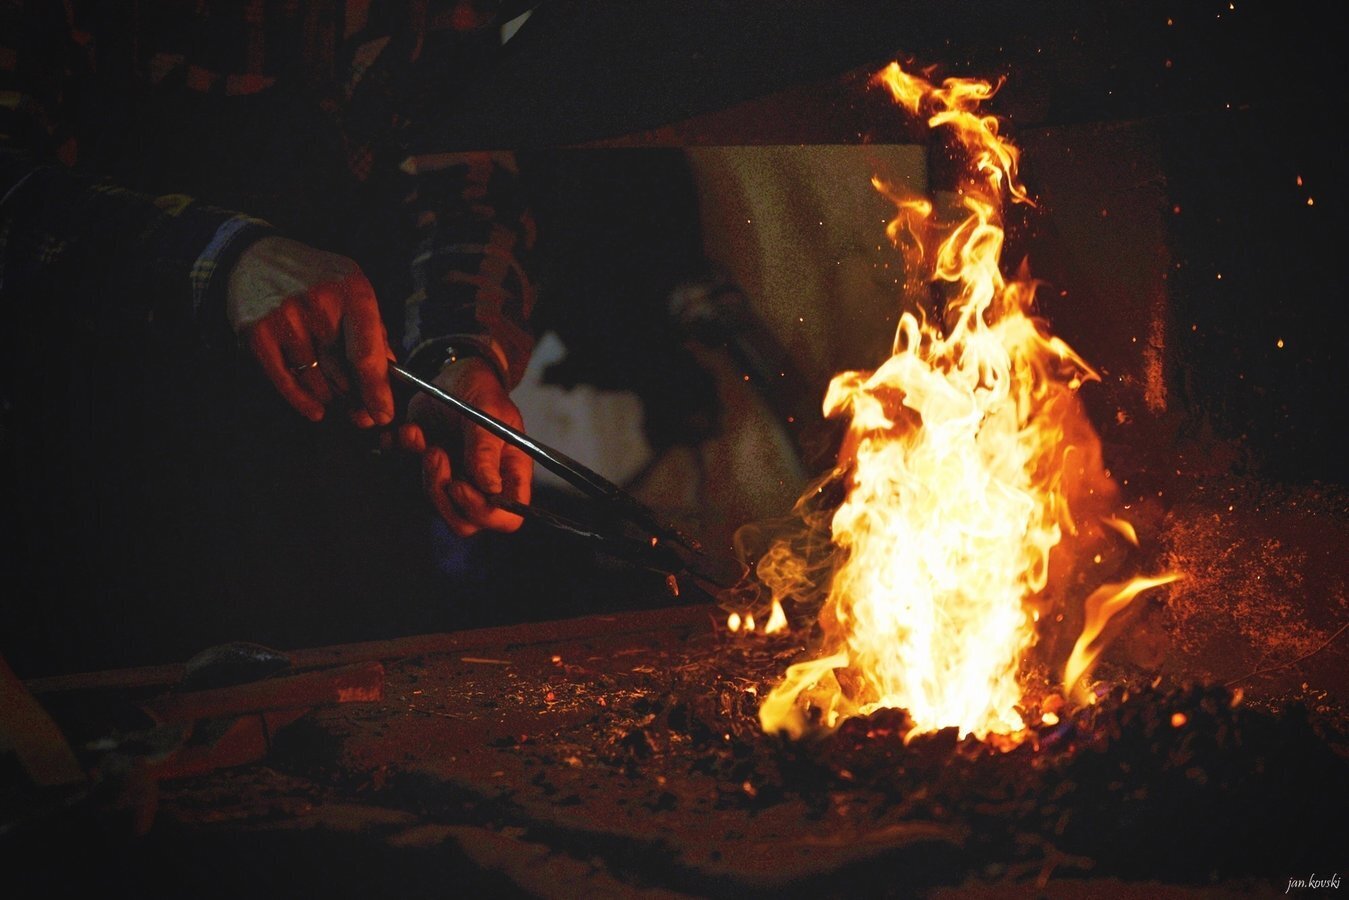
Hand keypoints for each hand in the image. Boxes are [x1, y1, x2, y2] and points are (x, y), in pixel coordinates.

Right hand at [227, 236, 394, 426]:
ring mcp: (286, 318)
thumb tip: (390, 378)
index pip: (366, 355)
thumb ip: (374, 332)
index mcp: (352, 291)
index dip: (377, 391)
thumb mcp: (354, 291)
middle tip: (361, 412)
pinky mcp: (258, 333)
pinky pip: (286, 382)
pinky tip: (316, 410)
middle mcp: (318, 304)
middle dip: (356, 398)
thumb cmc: (316, 280)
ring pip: (316, 381)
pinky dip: (303, 401)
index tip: (384, 414)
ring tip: (335, 393)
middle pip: (343, 373)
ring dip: (330, 395)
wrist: (256, 258)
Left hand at [405, 357, 531, 535]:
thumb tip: (489, 487)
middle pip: (463, 523)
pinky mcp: (425, 471)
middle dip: (441, 494)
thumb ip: (485, 449)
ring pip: (432, 504)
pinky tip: (404, 431)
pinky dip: (398, 456)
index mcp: (509, 475)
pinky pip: (405, 481)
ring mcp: (453, 481)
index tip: (459, 485)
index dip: (482, 512)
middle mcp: (482, 487)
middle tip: (434, 454)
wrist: (453, 376)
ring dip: (419, 471)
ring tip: (417, 433)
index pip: (506, 518)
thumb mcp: (487, 413)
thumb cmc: (481, 393)